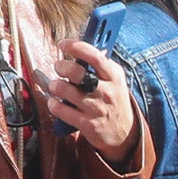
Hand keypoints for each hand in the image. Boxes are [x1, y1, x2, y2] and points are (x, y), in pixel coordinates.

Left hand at [40, 41, 137, 159]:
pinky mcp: (87, 124)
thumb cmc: (114, 101)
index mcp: (114, 77)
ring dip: (55, 85)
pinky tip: (55, 102)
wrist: (123, 134)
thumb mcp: (115, 81)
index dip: (76, 46)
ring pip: (66, 90)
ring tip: (56, 86)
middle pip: (77, 73)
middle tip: (58, 67)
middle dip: (62, 67)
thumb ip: (101, 64)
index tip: (63, 44)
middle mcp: (107, 92)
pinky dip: (54, 104)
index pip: (95, 56)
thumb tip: (81, 47)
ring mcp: (97, 109)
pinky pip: (62, 110)